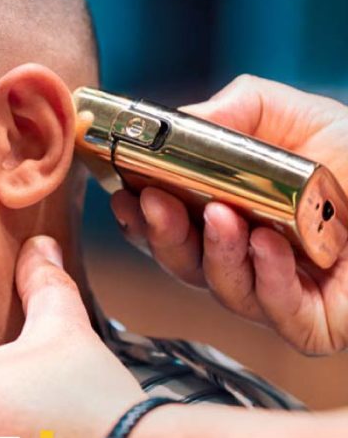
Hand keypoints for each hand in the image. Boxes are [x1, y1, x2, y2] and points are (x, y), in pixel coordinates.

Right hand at [111, 74, 347, 354]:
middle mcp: (247, 258)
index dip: (138, 216)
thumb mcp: (291, 115)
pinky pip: (276, 313)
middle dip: (161, 235)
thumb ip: (232, 112)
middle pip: (181, 263)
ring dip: (215, 254)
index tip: (122, 193)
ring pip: (221, 289)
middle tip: (152, 203)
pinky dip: (268, 279)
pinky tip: (270, 245)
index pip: (167, 226)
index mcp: (229, 214)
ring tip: (223, 216)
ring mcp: (279, 294)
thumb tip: (176, 125)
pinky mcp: (315, 325)